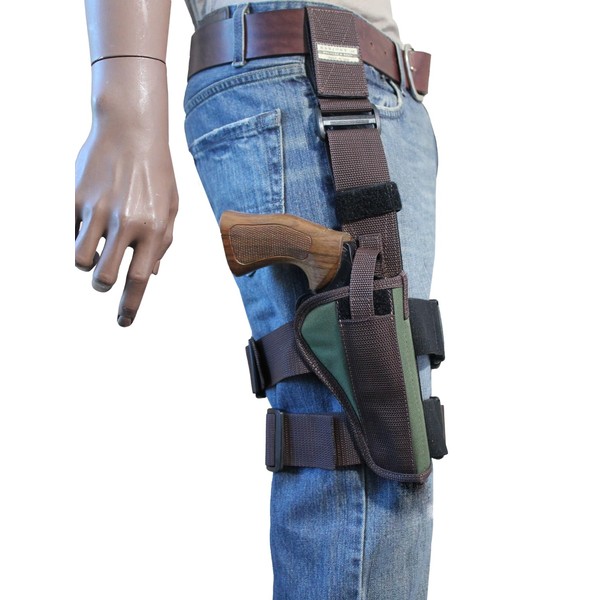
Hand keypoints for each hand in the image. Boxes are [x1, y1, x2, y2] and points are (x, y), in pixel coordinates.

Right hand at [75, 58, 177, 325]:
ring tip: (97, 249)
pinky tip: (93, 219)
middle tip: (105, 281)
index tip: (123, 322)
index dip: (130, 305)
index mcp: (154, 229)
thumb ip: (162, 243)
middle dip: (104, 287)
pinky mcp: (79, 199)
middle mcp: (128, 224)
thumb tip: (151, 275)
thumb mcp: (170, 208)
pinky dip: (82, 236)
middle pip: (106, 277)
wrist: (132, 130)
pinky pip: (75, 233)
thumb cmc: (157, 173)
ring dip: (88, 264)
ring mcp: (101, 211)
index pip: (140, 279)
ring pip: (82, 260)